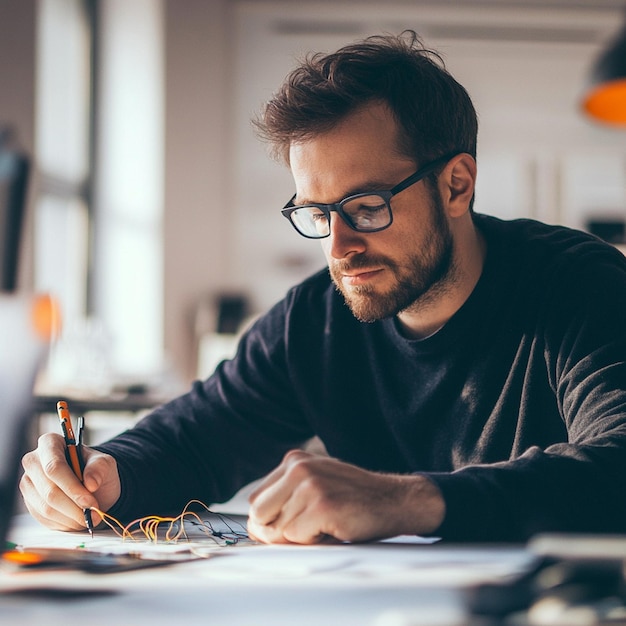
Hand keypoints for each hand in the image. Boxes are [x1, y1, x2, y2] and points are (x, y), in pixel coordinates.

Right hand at [20, 433, 120, 531]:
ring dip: (71, 517)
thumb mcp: (105, 463)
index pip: (54, 467)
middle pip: (49, 490)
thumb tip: (90, 482)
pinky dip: (65, 522)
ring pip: (46, 508)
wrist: (93, 486)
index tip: (90, 501)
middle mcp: (34, 462)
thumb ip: (100, 468)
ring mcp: (29, 484)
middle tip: (94, 513)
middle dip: (75, 506)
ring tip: (89, 516)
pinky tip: (77, 518)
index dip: (72, 487)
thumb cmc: (96, 470)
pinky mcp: (30, 503)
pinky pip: (44, 519)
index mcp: (50, 443)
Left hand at [247, 450, 444, 543]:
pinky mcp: (321, 505)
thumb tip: (254, 527)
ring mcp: (309, 484)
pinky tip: (333, 529)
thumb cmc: (354, 498)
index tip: (286, 529)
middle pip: (259, 514)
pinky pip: (296, 538)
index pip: (256, 499)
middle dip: (274, 533)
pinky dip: (313, 542)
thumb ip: (286, 497)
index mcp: (294, 460)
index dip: (266, 521)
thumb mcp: (317, 483)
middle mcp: (298, 467)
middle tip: (303, 533)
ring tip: (325, 525)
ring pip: (277, 530)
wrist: (395, 500)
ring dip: (300, 538)